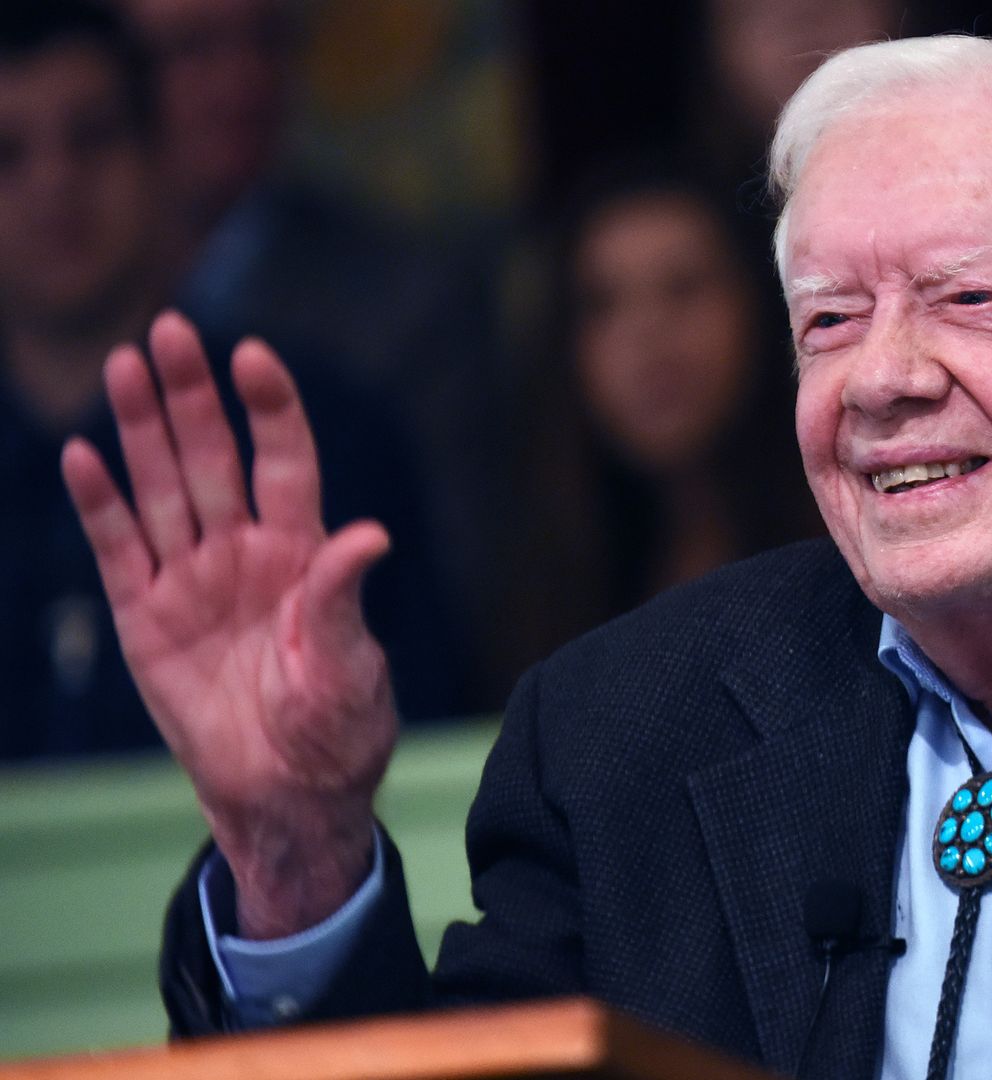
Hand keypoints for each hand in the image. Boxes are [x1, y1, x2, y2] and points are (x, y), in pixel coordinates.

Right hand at [62, 312, 396, 937]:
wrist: (287, 795)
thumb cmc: (337, 730)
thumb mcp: (349, 667)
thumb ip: (342, 599)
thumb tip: (370, 535)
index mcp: (303, 555)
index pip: (286, 463)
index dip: (270, 411)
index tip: (253, 355)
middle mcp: (244, 553)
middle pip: (213, 459)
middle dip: (192, 396)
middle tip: (169, 330)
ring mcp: (190, 581)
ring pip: (161, 489)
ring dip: (142, 430)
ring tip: (124, 366)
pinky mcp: (144, 619)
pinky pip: (119, 551)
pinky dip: (100, 505)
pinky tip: (82, 455)